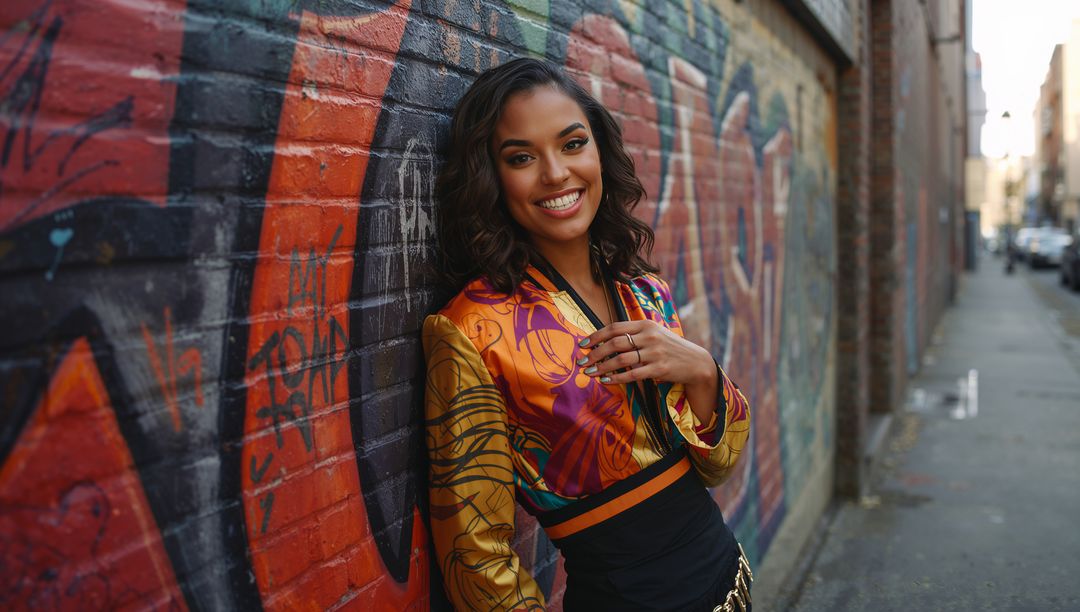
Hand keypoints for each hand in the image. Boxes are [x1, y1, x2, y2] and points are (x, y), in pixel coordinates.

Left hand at [576, 320, 713, 386]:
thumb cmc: (669, 348)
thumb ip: (634, 334)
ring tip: (589, 373)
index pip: (615, 328)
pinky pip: (633, 374)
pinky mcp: (659, 369)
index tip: (583, 344)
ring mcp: (655, 353)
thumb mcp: (653, 334)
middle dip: (595, 353)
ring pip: (621, 360)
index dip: (596, 336)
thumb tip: (606, 341)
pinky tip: (606, 381)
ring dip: (602, 367)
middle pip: (615, 343)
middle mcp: (649, 336)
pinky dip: (617, 378)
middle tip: (581, 361)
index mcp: (645, 324)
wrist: (695, 362)